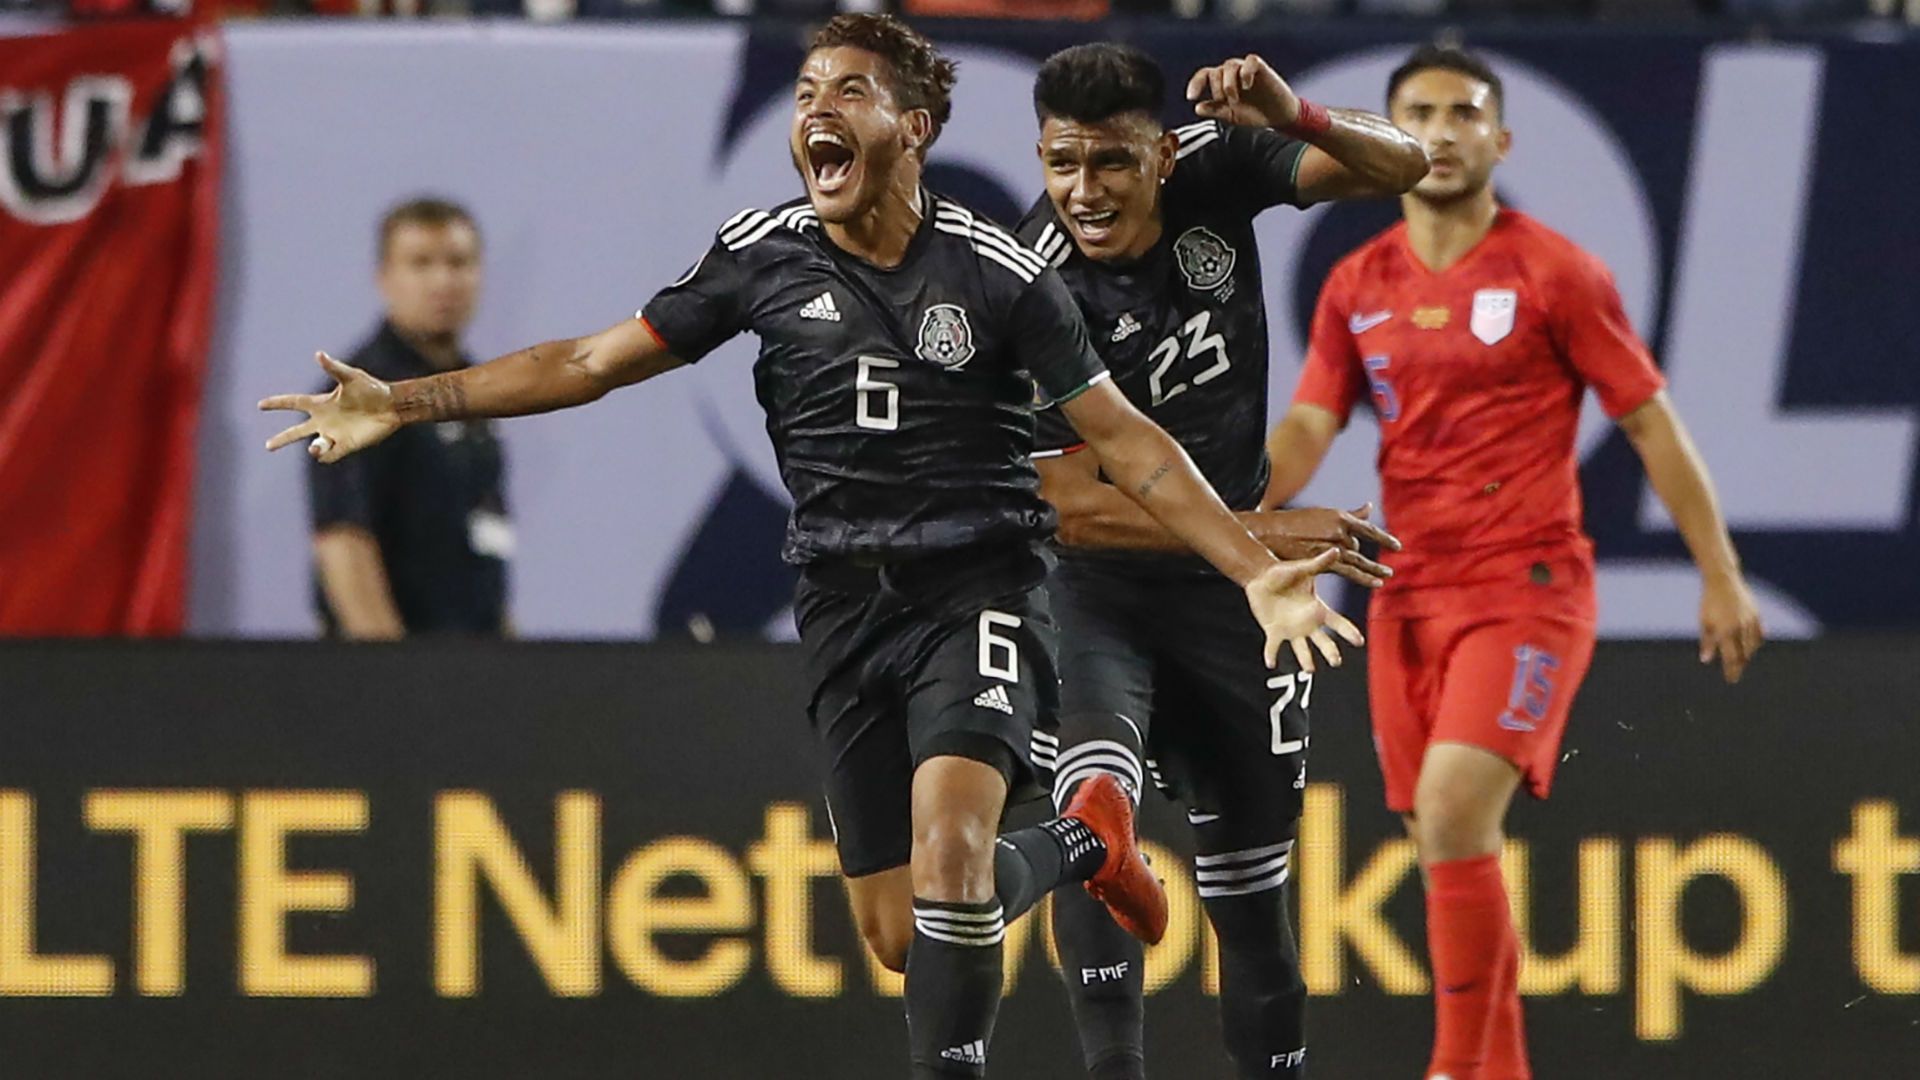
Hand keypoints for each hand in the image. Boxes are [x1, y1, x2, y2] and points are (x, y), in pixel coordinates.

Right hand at [260, 352, 401, 463]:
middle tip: (267, 446)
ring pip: (314, 446)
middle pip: (297, 431)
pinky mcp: (347, 445)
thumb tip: (318, 354)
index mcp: (322, 403)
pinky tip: (326, 451)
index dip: (277, 403)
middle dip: (282, 439)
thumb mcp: (351, 377)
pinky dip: (325, 456)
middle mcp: (325, 420)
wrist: (391, 406)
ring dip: (313, 448)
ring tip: (316, 446)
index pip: (294, 403)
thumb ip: (333, 368)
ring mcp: (335, 434)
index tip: (260, 404)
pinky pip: (331, 455)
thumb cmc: (372, 389)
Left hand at [1186, 53, 1299, 129]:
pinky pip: (1250, 61)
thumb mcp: (1231, 116)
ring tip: (1234, 98)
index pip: (1204, 76)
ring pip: (1230, 65)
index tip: (1190, 97)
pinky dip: (1246, 72)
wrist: (1279, 117)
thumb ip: (1215, 110)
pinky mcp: (1261, 68)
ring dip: (1228, 82)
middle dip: (1216, 88)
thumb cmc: (1254, 115)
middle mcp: (1231, 74)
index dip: (1195, 84)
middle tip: (1224, 102)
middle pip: (1216, 71)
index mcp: (1221, 83)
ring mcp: (1246, 69)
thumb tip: (1197, 108)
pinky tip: (1247, 86)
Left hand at [1244, 549, 1365, 671]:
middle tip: (1336, 662)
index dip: (1348, 632)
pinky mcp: (1273, 631)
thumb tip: (1336, 550)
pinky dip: (1272, 655)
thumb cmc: (1283, 571)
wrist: (1260, 576)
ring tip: (1310, 669)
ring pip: (1301, 649)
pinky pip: (1273, 646)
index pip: (1337, 622)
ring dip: (1305, 660)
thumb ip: (1319, 562)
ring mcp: (1290, 629)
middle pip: (1323, 641)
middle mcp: (1306, 622)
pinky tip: (1271, 663)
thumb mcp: (1303, 568)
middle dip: (1330, 652)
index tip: (1359, 641)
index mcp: (1317, 608)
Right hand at [1248, 503, 1401, 587]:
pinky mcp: (1325, 560)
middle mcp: (1339, 530)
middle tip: (1378, 567)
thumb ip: (1349, 514)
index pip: (1368, 529)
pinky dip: (1364, 577)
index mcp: (1339, 516)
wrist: (1271, 533)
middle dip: (1358, 556)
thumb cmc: (1294, 523)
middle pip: (1357, 547)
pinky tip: (1376, 583)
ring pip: (1357, 560)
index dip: (1384, 538)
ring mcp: (1333, 545)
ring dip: (1373, 569)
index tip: (1397, 546)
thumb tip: (1369, 507)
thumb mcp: (1324, 514)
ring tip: (1386, 576)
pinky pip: (1350, 571)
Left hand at [1700, 572, 1763, 683]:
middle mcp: (1741, 628)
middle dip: (1739, 666)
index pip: (1731, 657)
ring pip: (1752, 646)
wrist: (1723, 580)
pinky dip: (1756, 642)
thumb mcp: (1704, 622)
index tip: (1731, 680)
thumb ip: (1707, 642)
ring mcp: (1751, 621)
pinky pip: (1759, 634)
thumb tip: (1706, 660)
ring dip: (1747, 655)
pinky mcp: (1757, 614)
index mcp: (1726, 631)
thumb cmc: (1709, 602)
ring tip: (1741, 662)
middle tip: (1734, 675)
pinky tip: (1752, 647)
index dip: (1731, 670)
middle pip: (1743, 654)